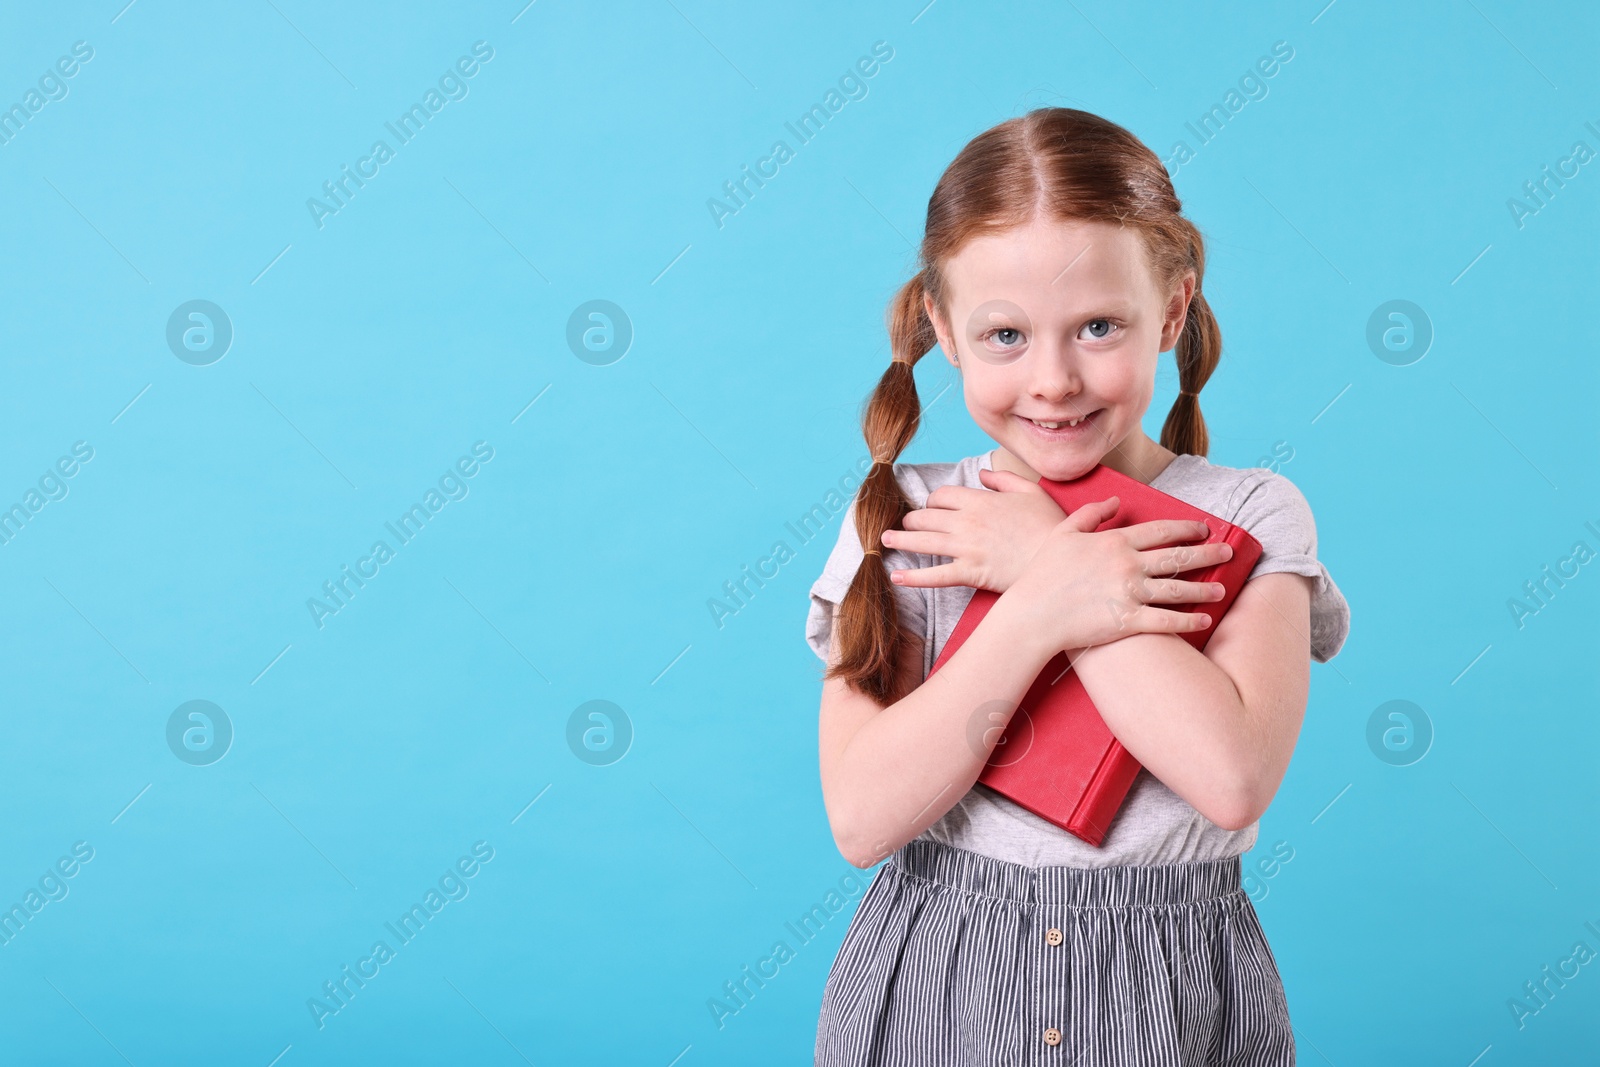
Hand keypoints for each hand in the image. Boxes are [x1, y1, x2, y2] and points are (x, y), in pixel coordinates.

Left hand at [880, 468, 1065, 592]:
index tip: (932, 507)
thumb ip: (1003, 479)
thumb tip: (982, 473)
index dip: (934, 501)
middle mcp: (967, 522)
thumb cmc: (1049, 526)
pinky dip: (913, 577)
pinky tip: (896, 576)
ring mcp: (966, 548)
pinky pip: (935, 575)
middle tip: (905, 523)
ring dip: (901, 539)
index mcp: (980, 501)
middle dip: (912, 518)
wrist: (1059, 560)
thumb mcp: (1030, 492)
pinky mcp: (969, 573)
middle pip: (926, 516)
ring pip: (923, 541)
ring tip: (885, 539)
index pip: (942, 495)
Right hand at [1003, 495, 1236, 655]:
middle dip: (1207, 554)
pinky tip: (1203, 620)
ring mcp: (1129, 594)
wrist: (1032, 614)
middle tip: (1227, 552)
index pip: (1161, 530)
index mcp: (1114, 542)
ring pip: (1178, 590)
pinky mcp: (1127, 621)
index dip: (1186, 528)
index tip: (1204, 528)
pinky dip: (1188, 621)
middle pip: (1177, 557)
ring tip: (1220, 589)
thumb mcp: (1064, 533)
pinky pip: (1166, 621)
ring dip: (1203, 589)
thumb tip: (1117, 500)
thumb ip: (1092, 513)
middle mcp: (1127, 565)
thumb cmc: (1043, 574)